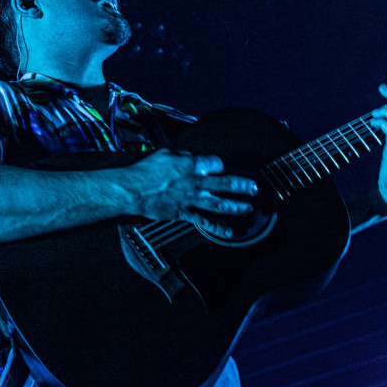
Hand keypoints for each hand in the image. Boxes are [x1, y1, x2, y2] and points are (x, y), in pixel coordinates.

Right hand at [118, 149, 257, 238]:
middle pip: (226, 183)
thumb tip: (192, 158)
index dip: (218, 164)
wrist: (133, 190)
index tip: (219, 167)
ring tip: (248, 209)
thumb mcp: (165, 154)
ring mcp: (192, 199)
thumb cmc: (145, 171)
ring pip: (220, 204)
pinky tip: (229, 232)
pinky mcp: (184, 213)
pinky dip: (218, 228)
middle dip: (243, 186)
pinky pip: (205, 222)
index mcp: (191, 165)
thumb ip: (182, 156)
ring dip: (237, 207)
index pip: (216, 163)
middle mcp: (196, 182)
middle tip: (254, 188)